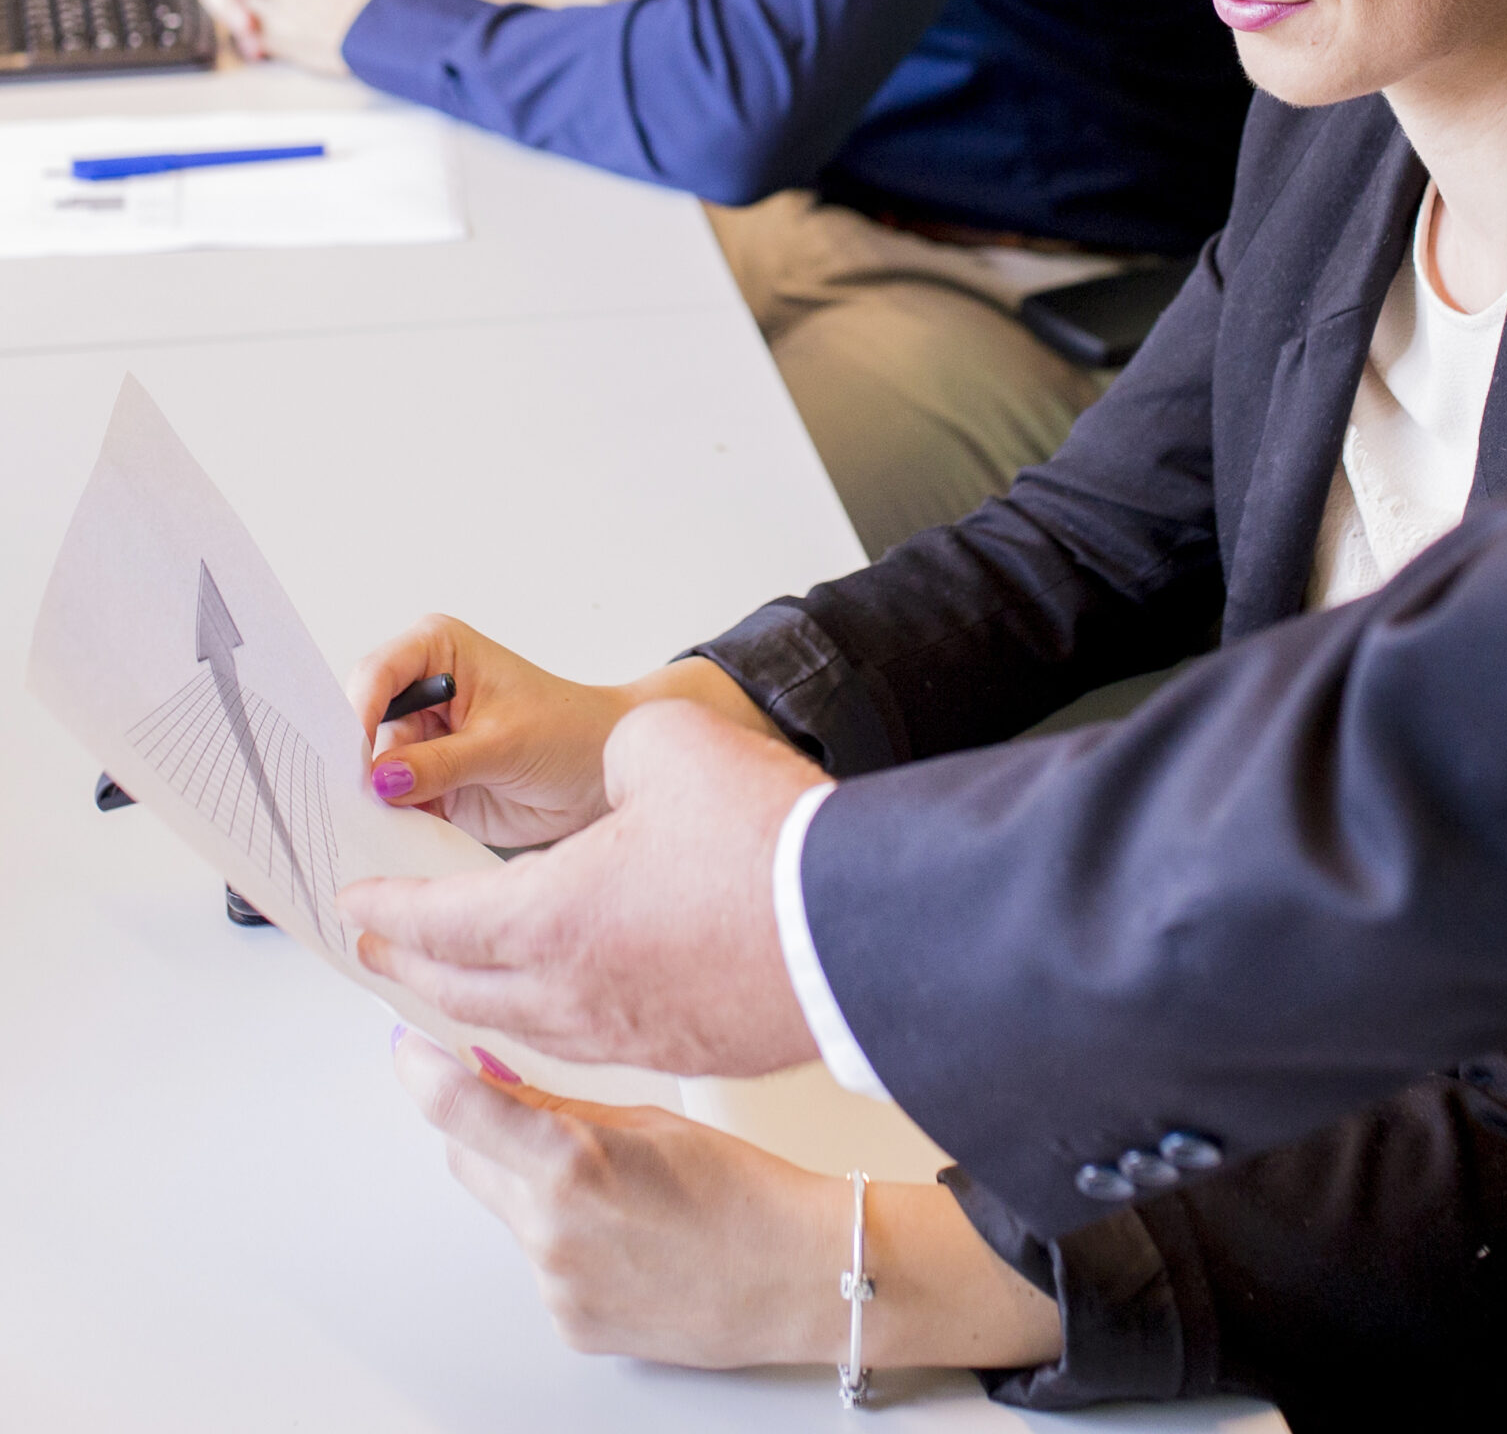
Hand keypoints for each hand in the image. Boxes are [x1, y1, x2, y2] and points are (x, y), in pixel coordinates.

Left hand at [343, 699, 825, 1075]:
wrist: (859, 928)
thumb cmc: (767, 848)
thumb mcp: (669, 745)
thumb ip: (621, 755)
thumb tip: (627, 777)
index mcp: (547, 917)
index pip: (438, 918)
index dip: (391, 906)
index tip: (360, 902)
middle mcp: (570, 990)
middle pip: (460, 989)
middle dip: (412, 963)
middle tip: (385, 945)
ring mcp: (625, 1031)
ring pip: (519, 1025)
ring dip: (474, 999)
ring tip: (461, 979)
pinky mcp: (681, 1047)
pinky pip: (583, 1040)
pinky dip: (547, 1018)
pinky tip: (566, 1002)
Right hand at [348, 615, 775, 849]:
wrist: (602, 774)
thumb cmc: (571, 733)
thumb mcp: (504, 744)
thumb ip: (438, 762)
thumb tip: (380, 779)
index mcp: (436, 650)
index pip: (376, 675)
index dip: (355, 714)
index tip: (351, 758)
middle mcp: (419, 691)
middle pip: (358, 725)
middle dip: (351, 763)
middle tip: (339, 799)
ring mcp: (418, 739)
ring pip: (367, 772)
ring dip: (366, 801)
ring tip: (364, 827)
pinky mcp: (423, 783)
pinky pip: (387, 805)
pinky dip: (384, 824)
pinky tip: (379, 842)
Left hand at [393, 1032, 1062, 1370]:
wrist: (794, 1278)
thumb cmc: (748, 1190)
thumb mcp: (658, 1120)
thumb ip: (569, 1110)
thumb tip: (506, 1087)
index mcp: (574, 1167)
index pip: (465, 1112)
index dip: (423, 1075)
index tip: (404, 1049)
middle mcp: (549, 1234)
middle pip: (472, 1163)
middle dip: (485, 1129)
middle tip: (531, 1108)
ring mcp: (554, 1286)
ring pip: (509, 1213)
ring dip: (534, 1187)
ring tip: (618, 1183)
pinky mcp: (567, 1323)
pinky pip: (541, 1262)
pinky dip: (566, 1237)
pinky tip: (629, 1231)